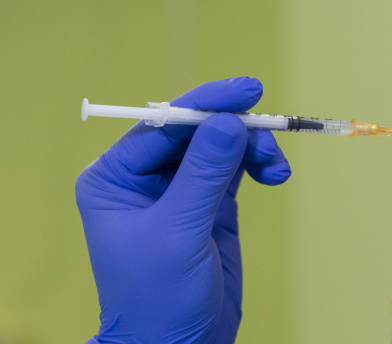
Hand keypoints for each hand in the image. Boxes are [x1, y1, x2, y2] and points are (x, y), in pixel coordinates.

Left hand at [77, 78, 290, 343]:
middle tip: (271, 129)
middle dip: (234, 128)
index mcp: (115, 177)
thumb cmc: (158, 298)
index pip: (162, 125)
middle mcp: (144, 176)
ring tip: (276, 169)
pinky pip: (235, 166)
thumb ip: (203, 175)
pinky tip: (275, 174)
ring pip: (220, 144)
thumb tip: (228, 121)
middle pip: (195, 129)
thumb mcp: (179, 233)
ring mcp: (179, 188)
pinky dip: (258, 163)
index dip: (205, 105)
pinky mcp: (209, 202)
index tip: (246, 93)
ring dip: (252, 147)